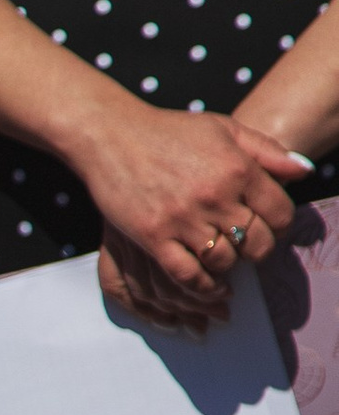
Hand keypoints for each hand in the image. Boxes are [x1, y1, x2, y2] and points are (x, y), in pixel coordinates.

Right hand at [72, 98, 306, 320]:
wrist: (111, 135)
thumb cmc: (169, 131)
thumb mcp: (224, 128)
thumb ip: (267, 150)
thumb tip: (303, 172)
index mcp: (237, 168)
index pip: (280, 213)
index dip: (280, 226)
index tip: (269, 227)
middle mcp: (215, 195)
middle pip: (257, 243)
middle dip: (258, 250)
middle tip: (248, 247)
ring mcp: (183, 218)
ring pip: (225, 261)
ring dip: (229, 266)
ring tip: (225, 258)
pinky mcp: (153, 236)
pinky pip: (187, 275)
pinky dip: (203, 286)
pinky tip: (208, 283)